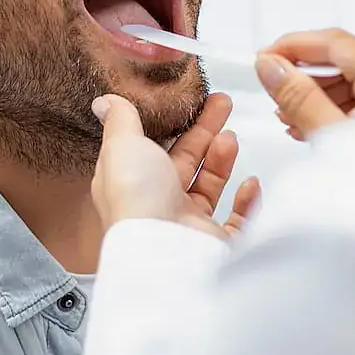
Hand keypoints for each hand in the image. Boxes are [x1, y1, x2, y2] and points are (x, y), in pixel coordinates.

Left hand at [90, 93, 260, 238]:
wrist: (165, 253)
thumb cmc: (137, 202)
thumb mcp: (122, 146)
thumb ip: (120, 121)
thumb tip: (105, 102)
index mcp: (131, 182)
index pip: (152, 148)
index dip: (172, 123)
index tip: (189, 101)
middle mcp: (157, 205)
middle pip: (185, 161)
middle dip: (204, 130)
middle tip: (221, 103)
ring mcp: (186, 225)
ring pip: (208, 185)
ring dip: (221, 157)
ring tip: (229, 137)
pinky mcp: (213, 242)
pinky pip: (235, 220)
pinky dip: (246, 201)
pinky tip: (249, 182)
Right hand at [256, 28, 354, 139]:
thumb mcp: (333, 138)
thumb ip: (299, 98)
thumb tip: (271, 67)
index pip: (335, 43)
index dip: (294, 45)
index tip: (264, 56)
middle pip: (346, 60)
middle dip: (305, 73)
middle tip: (271, 84)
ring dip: (319, 93)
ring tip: (286, 113)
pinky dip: (337, 107)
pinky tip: (310, 123)